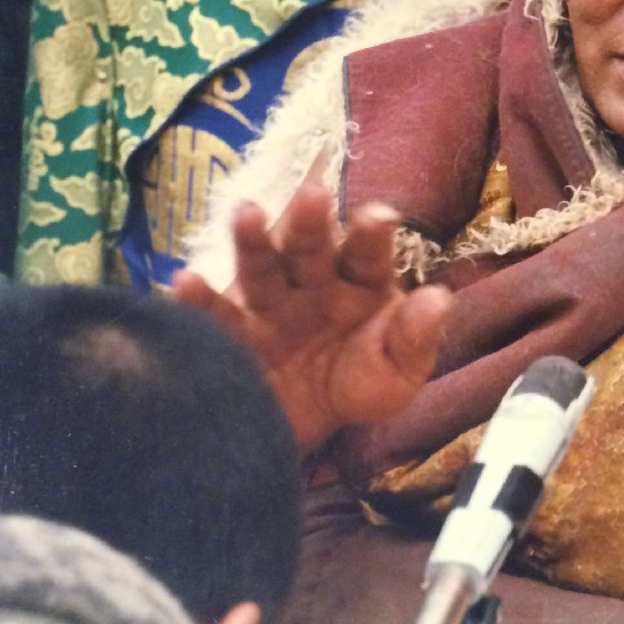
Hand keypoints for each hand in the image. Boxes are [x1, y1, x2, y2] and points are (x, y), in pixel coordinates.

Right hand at [172, 170, 450, 453]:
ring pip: (262, 266)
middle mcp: (314, 282)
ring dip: (253, 240)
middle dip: (311, 223)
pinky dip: (199, 298)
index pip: (369, 254)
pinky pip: (215, 315)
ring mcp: (271, 303)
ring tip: (246, 213)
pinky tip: (183, 281)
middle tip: (312, 196)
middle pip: (311, 247)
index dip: (373, 233)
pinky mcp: (233, 334)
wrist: (308, 427)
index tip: (379, 215)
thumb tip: (440, 298)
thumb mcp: (398, 373)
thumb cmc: (360, 386)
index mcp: (362, 283)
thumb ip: (416, 337)